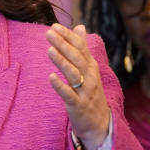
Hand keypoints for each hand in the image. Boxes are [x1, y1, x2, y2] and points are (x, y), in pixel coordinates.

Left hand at [45, 23, 110, 149]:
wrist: (99, 124)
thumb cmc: (90, 93)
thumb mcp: (89, 69)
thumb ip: (82, 48)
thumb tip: (80, 26)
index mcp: (91, 67)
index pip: (81, 48)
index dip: (68, 37)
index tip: (55, 26)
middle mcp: (90, 77)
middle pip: (77, 58)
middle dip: (63, 44)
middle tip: (49, 33)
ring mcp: (85, 92)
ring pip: (73, 74)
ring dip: (62, 62)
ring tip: (50, 50)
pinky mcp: (78, 106)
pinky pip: (69, 95)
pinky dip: (60, 86)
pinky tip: (50, 77)